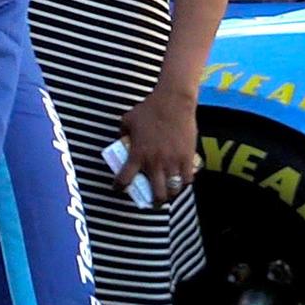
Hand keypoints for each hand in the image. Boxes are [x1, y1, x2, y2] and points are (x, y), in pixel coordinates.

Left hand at [118, 87, 198, 204]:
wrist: (173, 103)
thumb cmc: (148, 109)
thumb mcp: (127, 119)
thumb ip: (123, 133)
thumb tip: (121, 140)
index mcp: (138, 154)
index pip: (125, 178)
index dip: (119, 186)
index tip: (117, 189)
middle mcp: (155, 162)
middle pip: (157, 194)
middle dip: (154, 202)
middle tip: (152, 202)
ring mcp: (173, 162)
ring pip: (173, 190)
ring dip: (170, 195)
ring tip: (168, 194)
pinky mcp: (188, 158)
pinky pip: (187, 179)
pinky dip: (184, 183)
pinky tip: (181, 182)